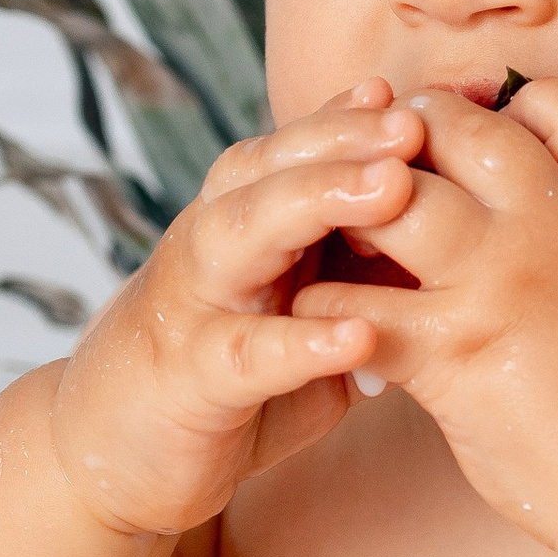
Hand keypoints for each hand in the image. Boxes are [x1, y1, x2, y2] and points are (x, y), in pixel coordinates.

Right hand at [47, 85, 419, 536]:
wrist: (113, 455)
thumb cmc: (224, 374)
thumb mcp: (295, 308)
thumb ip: (352, 266)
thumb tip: (444, 223)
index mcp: (240, 224)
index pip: (292, 153)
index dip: (351, 123)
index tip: (420, 100)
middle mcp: (211, 247)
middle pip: (268, 172)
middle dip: (341, 140)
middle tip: (412, 125)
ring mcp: (194, 308)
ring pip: (244, 234)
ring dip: (315, 202)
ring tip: (391, 189)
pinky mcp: (190, 381)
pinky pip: (244, 355)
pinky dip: (299, 344)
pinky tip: (356, 335)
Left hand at [287, 79, 557, 540]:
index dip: (524, 99)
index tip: (493, 112)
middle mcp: (557, 228)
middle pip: (467, 133)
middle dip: (418, 131)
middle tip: (386, 155)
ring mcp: (500, 283)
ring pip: (400, 199)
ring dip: (358, 204)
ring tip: (341, 226)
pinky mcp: (455, 350)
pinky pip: (362, 306)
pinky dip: (325, 306)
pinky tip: (315, 315)